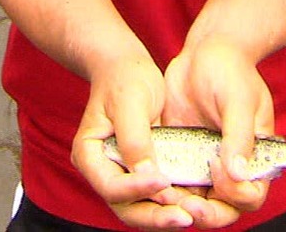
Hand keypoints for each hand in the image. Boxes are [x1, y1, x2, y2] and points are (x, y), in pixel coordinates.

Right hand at [70, 53, 187, 229]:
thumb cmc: (125, 79)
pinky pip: (156, 197)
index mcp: (89, 155)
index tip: (163, 179)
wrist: (130, 69)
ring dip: (166, 215)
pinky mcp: (141, 174)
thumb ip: (135, 140)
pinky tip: (196, 204)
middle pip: (125, 207)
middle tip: (185, 216)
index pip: (109, 185)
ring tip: (195, 214)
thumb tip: (147, 174)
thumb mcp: (130, 102)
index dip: (136, 188)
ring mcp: (122, 175)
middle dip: (154, 216)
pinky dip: (173, 203)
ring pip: (141, 209)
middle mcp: (103, 171)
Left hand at [159, 37, 273, 228]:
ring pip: (197, 202)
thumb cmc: (231, 72)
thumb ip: (240, 138)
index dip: (235, 194)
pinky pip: (175, 183)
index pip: (251, 195)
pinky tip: (151, 180)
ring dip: (181, 205)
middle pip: (224, 209)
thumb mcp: (239, 101)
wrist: (203, 54)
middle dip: (206, 213)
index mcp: (255, 157)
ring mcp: (205, 165)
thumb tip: (238, 174)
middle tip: (186, 203)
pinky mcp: (182, 158)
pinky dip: (164, 189)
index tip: (215, 168)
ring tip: (164, 195)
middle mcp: (232, 168)